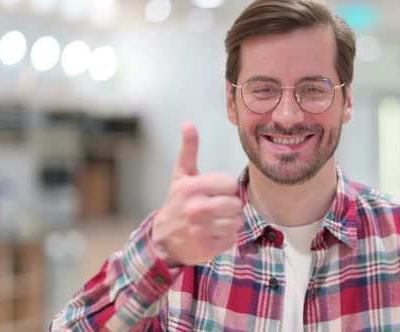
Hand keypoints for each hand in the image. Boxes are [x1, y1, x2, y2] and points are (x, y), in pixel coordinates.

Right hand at [151, 122, 242, 265]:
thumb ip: (189, 150)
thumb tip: (188, 123)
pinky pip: (232, 239)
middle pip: (236, 204)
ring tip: (213, 223)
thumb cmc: (177, 204)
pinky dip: (226, 239)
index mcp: (192, 187)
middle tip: (215, 209)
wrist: (162, 241)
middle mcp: (196, 208)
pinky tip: (212, 236)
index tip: (213, 193)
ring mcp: (201, 230)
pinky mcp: (207, 249)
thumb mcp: (181, 176)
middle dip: (229, 207)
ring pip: (236, 222)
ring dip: (228, 223)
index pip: (231, 184)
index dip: (225, 189)